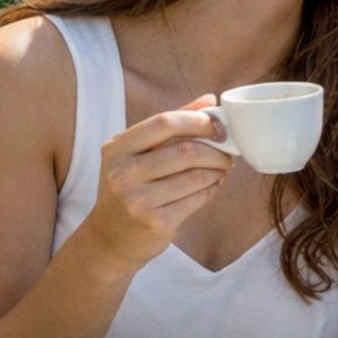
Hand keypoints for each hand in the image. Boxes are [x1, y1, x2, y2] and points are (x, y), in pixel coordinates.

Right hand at [77, 95, 231, 268]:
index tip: (218, 126)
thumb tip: (209, 99)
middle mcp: (123, 173)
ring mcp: (138, 200)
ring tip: (222, 168)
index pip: (164, 123)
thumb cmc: (130, 187)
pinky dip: (212, 189)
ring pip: (196, 176)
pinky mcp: (155, 223)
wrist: (109, 238)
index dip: (197, 122)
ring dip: (217, 170)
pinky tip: (213, 185)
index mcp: (117, 148)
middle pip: (185, 151)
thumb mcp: (137, 153)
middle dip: (215, 150)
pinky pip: (196, 199)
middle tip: (228, 151)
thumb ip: (171, 125)